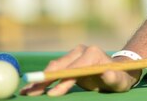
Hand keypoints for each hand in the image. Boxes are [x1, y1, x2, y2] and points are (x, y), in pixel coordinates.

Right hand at [20, 45, 140, 95]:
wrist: (120, 70)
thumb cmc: (121, 77)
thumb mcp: (120, 81)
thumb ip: (113, 78)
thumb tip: (106, 73)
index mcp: (91, 54)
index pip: (73, 69)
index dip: (61, 82)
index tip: (51, 95)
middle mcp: (81, 51)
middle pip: (59, 66)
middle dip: (44, 81)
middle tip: (29, 93)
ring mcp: (74, 54)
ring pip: (54, 67)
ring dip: (40, 80)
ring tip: (26, 91)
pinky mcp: (70, 60)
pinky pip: (55, 69)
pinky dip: (44, 79)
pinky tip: (33, 87)